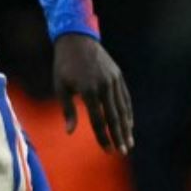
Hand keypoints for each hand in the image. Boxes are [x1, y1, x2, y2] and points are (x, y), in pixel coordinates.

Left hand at [53, 32, 133, 154]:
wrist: (76, 39)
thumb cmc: (64, 66)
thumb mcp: (60, 87)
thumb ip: (67, 110)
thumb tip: (69, 132)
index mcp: (88, 90)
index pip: (98, 120)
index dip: (103, 137)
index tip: (108, 151)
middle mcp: (104, 85)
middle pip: (114, 116)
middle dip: (119, 136)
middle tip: (123, 152)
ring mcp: (113, 79)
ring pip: (122, 108)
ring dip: (126, 127)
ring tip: (129, 142)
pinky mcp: (117, 75)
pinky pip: (125, 97)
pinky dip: (128, 111)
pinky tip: (129, 123)